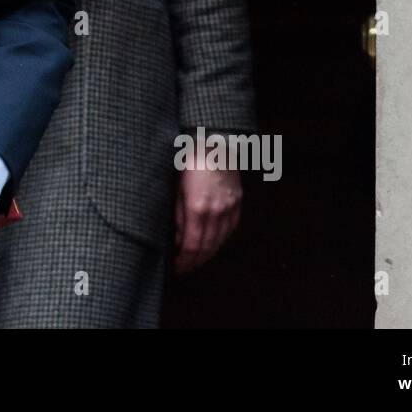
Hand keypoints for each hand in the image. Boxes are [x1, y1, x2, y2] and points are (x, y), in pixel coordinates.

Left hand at [173, 158, 241, 275]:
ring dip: (208, 254)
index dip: (184, 260)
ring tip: (196, 261)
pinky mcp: (237, 201)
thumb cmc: (188, 160)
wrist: (213, 141)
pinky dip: (221, 240)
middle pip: (206, 247)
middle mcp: (216, 211)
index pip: (191, 245)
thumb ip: (176, 214)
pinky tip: (214, 245)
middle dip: (194, 262)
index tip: (176, 268)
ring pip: (220, 240)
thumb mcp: (175, 187)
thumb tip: (177, 237)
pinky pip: (231, 228)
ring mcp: (229, 206)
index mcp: (197, 207)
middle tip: (184, 270)